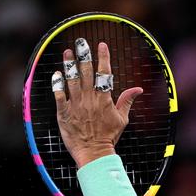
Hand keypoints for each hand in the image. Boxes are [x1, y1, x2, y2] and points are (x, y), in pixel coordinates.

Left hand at [53, 40, 142, 166]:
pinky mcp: (64, 113)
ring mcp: (76, 105)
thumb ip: (127, 101)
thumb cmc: (108, 137)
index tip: (101, 45)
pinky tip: (57, 74)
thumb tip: (139, 89)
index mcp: (104, 99)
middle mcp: (89, 99)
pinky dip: (57, 84)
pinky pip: (59, 95)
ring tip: (67, 52)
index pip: (104, 73)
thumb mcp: (122, 119)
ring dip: (69, 65)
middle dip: (84, 55)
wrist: (93, 153)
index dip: (103, 57)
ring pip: (71, 80)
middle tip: (81, 43)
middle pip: (86, 72)